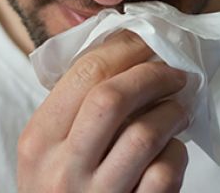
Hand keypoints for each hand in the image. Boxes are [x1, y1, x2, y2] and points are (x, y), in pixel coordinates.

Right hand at [17, 30, 189, 191]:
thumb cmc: (62, 190)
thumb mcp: (49, 151)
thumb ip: (74, 110)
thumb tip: (127, 54)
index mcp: (38, 140)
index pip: (84, 73)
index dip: (125, 49)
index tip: (148, 41)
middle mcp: (61, 168)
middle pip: (112, 97)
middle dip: (152, 74)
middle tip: (175, 71)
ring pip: (144, 134)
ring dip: (172, 112)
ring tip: (181, 107)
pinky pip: (164, 173)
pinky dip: (176, 154)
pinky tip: (172, 150)